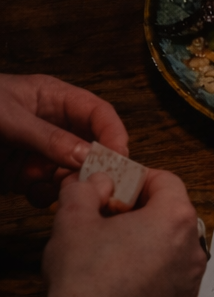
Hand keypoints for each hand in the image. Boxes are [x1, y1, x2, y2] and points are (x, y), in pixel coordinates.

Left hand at [0, 74, 129, 207]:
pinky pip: (45, 188)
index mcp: (53, 99)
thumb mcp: (7, 117)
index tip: (118, 156)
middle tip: (96, 183)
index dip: (112, 132)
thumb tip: (86, 155)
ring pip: (70, 171)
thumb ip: (47, 136)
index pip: (97, 113)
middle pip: (90, 145)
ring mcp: (36, 152)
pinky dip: (45, 197)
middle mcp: (51, 126)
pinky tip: (34, 197)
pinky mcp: (20, 175)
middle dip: (93, 165)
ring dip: (67, 184)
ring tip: (55, 191)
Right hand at [44, 169, 205, 296]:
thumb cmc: (84, 273)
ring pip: (174, 252)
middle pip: (173, 217)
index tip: (117, 190)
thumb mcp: (73, 220)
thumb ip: (86, 190)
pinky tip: (125, 289)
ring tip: (115, 258)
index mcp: (175, 217)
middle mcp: (194, 247)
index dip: (140, 180)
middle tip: (111, 223)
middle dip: (145, 215)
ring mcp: (193, 281)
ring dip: (151, 248)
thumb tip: (97, 182)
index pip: (167, 181)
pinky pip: (172, 284)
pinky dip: (154, 280)